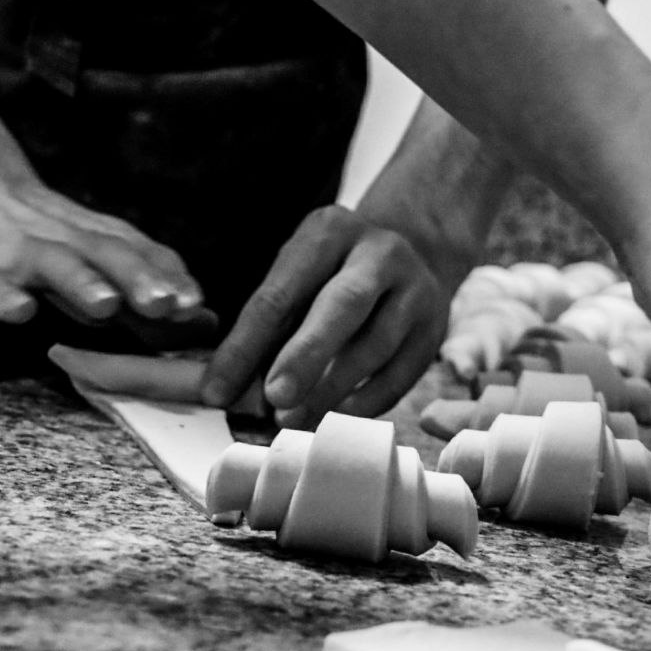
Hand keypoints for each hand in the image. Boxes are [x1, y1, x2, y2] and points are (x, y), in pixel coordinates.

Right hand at [0, 175, 203, 324]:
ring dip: (82, 283)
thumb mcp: (105, 262)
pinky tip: (23, 313)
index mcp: (103, 241)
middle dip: (138, 279)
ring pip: (57, 266)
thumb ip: (151, 291)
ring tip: (106, 305)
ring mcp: (23, 257)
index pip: (144, 256)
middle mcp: (69, 243)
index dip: (169, 279)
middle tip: (164, 304)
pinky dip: (7, 300)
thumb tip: (208, 321)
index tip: (195, 304)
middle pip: (109, 255)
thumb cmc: (53, 245)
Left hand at [200, 205, 451, 427]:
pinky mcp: (434, 329)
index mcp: (328, 232)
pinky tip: (335, 416)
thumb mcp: (297, 277)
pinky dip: (366, 401)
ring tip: (293, 418)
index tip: (216, 392)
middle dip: (305, 355)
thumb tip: (227, 390)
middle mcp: (378, 253)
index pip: (280, 292)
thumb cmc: (331, 276)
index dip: (245, 345)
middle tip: (273, 398)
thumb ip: (267, 327)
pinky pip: (400, 373)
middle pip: (343, 304)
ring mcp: (415, 290)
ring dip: (331, 389)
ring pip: (376, 343)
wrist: (412, 255)